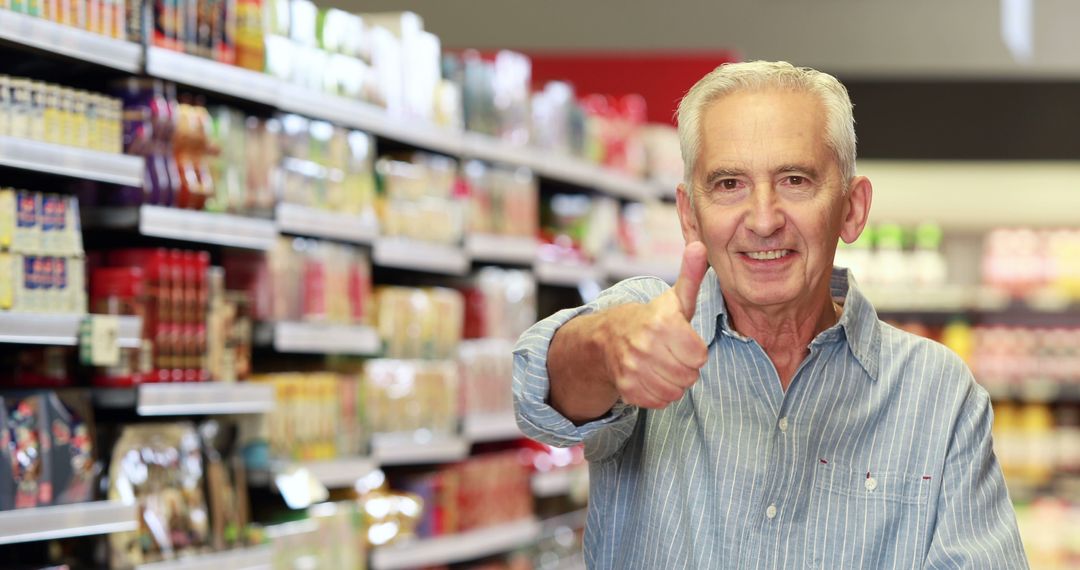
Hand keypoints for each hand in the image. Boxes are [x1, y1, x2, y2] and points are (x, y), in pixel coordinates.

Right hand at [605, 241, 709, 408]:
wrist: (608, 337)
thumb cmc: (652, 319)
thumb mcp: (674, 298)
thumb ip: (691, 275)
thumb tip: (700, 245)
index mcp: (660, 323)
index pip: (699, 355)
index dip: (694, 349)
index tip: (682, 339)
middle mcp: (644, 346)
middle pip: (689, 376)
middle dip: (685, 367)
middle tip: (672, 353)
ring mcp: (633, 369)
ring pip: (675, 391)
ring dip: (673, 381)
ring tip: (662, 364)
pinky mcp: (627, 389)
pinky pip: (659, 402)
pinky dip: (659, 393)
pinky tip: (651, 376)